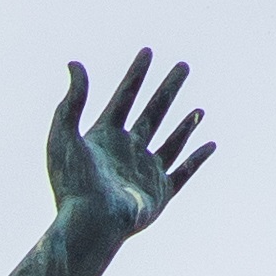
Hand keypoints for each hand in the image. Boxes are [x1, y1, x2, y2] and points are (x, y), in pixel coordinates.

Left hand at [47, 50, 213, 248]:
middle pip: (152, 113)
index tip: (148, 51)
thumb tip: (74, 63)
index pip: (124, 98)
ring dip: (185, 124)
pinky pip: (183, 172)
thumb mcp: (64, 134)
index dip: (136, 74)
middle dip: (167, 90)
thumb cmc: (73, 182)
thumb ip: (72, 99)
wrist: (89, 223)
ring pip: (170, 142)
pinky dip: (197, 158)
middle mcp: (126, 153)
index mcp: (104, 138)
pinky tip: (210, 144)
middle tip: (183, 66)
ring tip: (198, 108)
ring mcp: (144, 173)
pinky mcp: (159, 194)